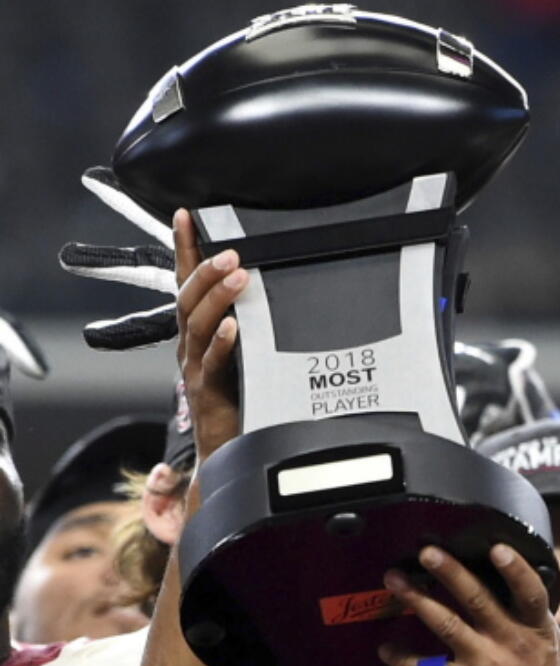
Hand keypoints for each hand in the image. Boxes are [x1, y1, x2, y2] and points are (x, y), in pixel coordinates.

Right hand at [173, 209, 246, 463]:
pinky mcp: (208, 392)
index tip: (185, 215)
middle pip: (188, 299)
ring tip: (239, 275)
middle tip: (231, 250)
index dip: (185, 249)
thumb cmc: (237, 398)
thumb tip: (269, 285)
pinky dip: (223, 343)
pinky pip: (212, 363)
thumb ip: (251, 322)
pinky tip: (235, 328)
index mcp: (196, 332)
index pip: (186, 281)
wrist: (226, 450)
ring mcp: (196, 368)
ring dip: (218, 297)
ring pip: (198, 325)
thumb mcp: (242, 352)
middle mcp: (190, 345)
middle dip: (206, 270)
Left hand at [378, 544, 559, 665]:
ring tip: (395, 580)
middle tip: (427, 552)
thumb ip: (529, 619)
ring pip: (448, 624)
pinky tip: (386, 649)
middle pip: (478, 599)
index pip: (530, 592)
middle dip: (450, 572)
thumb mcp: (548, 648)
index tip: (496, 548)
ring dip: (418, 599)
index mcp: (535, 629)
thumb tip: (512, 587)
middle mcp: (511, 641)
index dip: (515, 569)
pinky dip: (402, 658)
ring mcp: (487, 663)